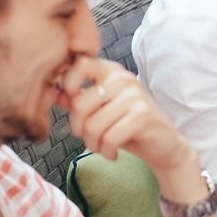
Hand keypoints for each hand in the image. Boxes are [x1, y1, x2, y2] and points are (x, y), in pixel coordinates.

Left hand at [58, 55, 192, 175]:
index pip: (81, 64)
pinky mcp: (143, 115)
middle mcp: (123, 79)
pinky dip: (107, 151)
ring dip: (93, 145)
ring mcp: (135, 95)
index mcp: (111, 72)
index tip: (72, 105)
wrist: (163, 145)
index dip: (68, 83)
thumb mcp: (100, 112)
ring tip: (102, 147)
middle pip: (79, 103)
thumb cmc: (128, 127)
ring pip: (92, 125)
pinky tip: (113, 153)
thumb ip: (77, 100)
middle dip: (78, 130)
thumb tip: (53, 94)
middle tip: (89, 139)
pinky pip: (109, 137)